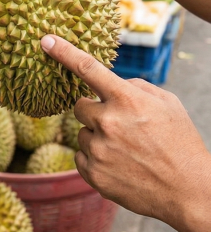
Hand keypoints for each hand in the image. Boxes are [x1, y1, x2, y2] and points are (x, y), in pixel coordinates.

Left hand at [40, 34, 210, 225]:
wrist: (188, 191)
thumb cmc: (180, 143)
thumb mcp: (168, 104)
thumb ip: (135, 87)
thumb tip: (109, 83)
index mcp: (128, 100)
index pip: (87, 68)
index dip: (63, 52)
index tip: (44, 40)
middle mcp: (108, 122)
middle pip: (78, 106)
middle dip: (94, 111)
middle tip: (118, 124)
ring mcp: (98, 150)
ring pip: (81, 133)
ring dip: (97, 137)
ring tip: (127, 150)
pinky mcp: (92, 173)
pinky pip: (80, 156)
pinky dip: (95, 158)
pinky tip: (120, 165)